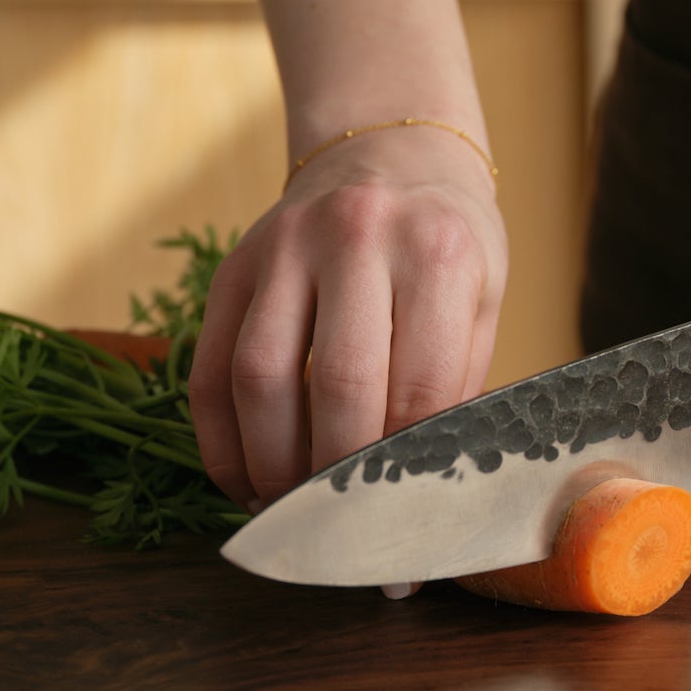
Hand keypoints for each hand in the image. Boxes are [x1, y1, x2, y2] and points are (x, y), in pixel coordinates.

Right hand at [189, 126, 506, 510]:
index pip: (420, 388)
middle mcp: (358, 237)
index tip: (407, 536)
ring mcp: (285, 246)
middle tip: (347, 534)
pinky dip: (219, 438)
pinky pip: (210, 366)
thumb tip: (427, 495)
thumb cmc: (447, 245)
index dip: (411, 475)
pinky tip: (242, 479)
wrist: (391, 154)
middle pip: (338, 385)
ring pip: (260, 378)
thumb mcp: (480, 300)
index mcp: (438, 251)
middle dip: (341, 478)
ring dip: (271, 465)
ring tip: (291, 512)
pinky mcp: (234, 264)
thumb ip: (455, 385)